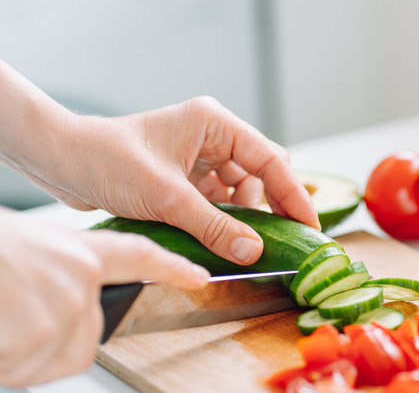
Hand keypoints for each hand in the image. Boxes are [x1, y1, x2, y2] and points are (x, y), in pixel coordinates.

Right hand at [0, 208, 209, 387]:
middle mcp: (78, 281)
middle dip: (53, 339)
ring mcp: (60, 313)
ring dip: (18, 351)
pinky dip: (4, 361)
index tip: (199, 275)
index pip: (139, 257)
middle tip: (12, 314)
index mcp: (75, 251)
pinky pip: (23, 370)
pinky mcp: (36, 342)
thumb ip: (55, 272)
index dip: (171, 269)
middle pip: (88, 335)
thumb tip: (60, 297)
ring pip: (52, 358)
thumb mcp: (23, 249)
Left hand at [36, 97, 319, 264]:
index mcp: (215, 123)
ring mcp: (199, 158)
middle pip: (260, 175)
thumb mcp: (167, 197)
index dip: (294, 194)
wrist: (61, 162)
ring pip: (240, 192)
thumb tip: (254, 251)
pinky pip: (217, 202)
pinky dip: (222, 221)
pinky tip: (222, 239)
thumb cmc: (107, 160)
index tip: (310, 225)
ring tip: (242, 244)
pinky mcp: (186, 178)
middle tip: (284, 241)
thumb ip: (214, 225)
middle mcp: (212, 137)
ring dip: (242, 219)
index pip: (270, 159)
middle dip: (270, 208)